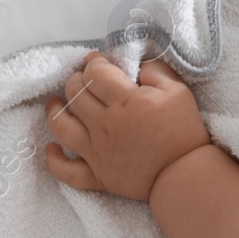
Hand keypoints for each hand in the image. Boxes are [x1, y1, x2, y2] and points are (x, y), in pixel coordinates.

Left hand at [43, 52, 210, 201]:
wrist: (186, 175)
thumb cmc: (185, 133)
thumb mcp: (179, 92)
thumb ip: (155, 71)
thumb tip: (135, 65)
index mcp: (126, 102)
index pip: (95, 73)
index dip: (94, 63)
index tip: (100, 62)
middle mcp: (105, 124)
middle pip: (75, 94)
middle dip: (76, 80)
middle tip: (85, 80)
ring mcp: (97, 151)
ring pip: (61, 125)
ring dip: (55, 111)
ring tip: (56, 104)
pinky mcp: (97, 175)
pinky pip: (66, 171)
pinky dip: (54, 160)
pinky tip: (52, 148)